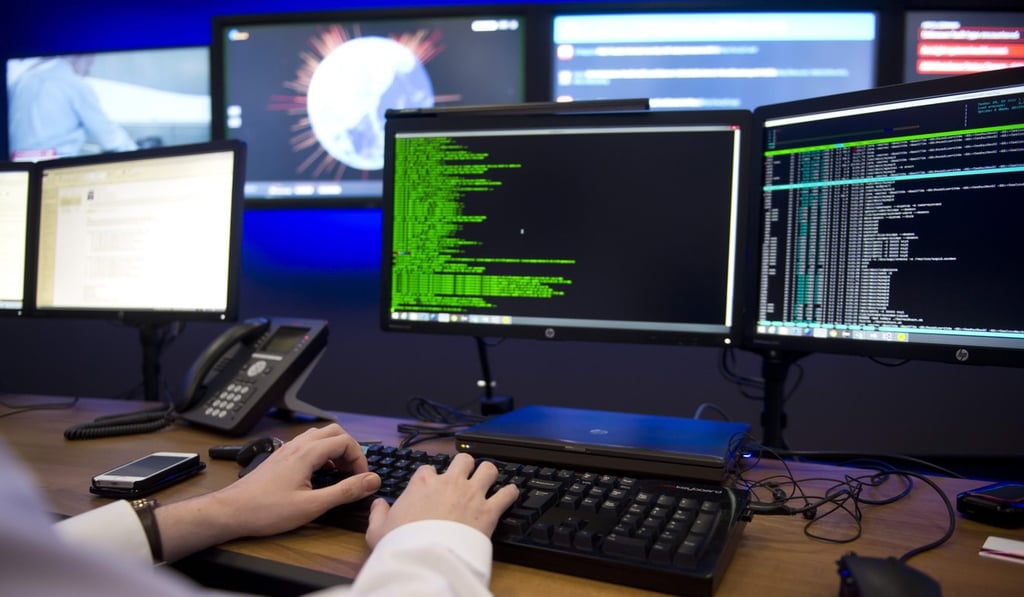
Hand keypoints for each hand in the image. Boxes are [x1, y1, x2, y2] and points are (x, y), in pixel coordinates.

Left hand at [156, 424, 380, 560]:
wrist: (231, 512)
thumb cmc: (266, 510)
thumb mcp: (312, 505)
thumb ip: (345, 491)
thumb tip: (371, 481)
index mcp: (307, 453)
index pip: (345, 441)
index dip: (360, 458)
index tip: (362, 478)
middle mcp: (297, 446)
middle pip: (334, 431)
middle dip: (350, 449)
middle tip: (354, 472)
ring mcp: (286, 450)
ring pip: (319, 436)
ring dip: (335, 449)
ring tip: (340, 472)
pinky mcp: (279, 458)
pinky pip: (307, 445)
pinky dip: (321, 453)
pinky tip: (319, 474)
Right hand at [364, 452, 518, 547]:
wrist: (425, 558)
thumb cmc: (402, 543)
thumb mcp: (378, 529)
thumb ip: (378, 513)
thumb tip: (377, 505)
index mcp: (423, 482)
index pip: (429, 467)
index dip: (431, 476)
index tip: (432, 485)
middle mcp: (450, 482)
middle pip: (463, 460)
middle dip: (465, 466)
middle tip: (464, 476)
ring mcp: (471, 494)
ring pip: (488, 469)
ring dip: (488, 474)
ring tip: (488, 480)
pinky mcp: (488, 511)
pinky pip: (507, 494)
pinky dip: (510, 493)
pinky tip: (510, 494)